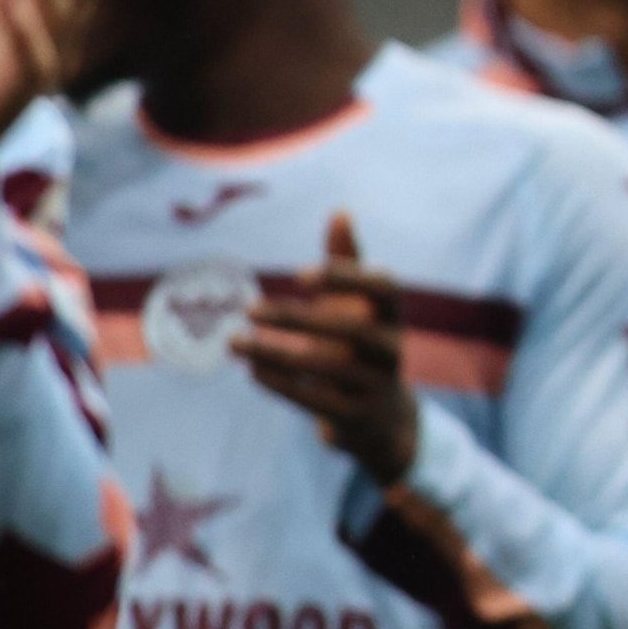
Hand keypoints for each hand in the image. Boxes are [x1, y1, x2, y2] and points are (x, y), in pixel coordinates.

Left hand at [235, 213, 420, 486]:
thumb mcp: (361, 306)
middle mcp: (392, 348)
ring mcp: (375, 385)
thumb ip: (348, 262)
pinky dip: (281, 384)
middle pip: (351, 330)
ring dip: (275, 353)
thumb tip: (339, 210)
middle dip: (297, 319)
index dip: (348, 277)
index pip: (384, 287)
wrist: (382, 418)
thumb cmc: (363, 345)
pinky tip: (251, 369)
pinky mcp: (354, 416)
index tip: (300, 274)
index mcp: (394, 314)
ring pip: (325, 367)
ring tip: (233, 342)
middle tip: (248, 308)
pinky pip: (315, 400)